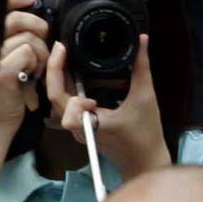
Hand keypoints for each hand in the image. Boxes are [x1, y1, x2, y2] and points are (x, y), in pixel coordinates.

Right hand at [0, 0, 51, 137]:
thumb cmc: (7, 90)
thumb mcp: (11, 59)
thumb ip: (17, 39)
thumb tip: (37, 19)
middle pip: (16, 19)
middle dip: (37, 27)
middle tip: (43, 42)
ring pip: (27, 39)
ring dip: (41, 54)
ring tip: (37, 69)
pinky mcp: (2, 72)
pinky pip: (27, 53)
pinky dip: (36, 65)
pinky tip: (31, 76)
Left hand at [47, 36, 170, 177]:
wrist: (146, 161)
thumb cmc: (147, 133)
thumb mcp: (145, 97)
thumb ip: (141, 68)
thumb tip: (142, 40)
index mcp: (91, 123)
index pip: (64, 104)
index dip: (61, 83)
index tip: (71, 63)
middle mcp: (79, 126)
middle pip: (55, 97)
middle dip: (55, 70)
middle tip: (62, 47)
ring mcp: (78, 126)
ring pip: (59, 100)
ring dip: (59, 77)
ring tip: (64, 54)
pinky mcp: (81, 124)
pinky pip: (67, 103)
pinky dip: (66, 85)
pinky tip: (70, 70)